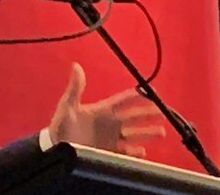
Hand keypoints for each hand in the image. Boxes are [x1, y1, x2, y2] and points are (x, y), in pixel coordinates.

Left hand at [48, 62, 165, 157]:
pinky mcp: (108, 153)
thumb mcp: (68, 105)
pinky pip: (126, 153)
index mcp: (102, 110)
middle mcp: (110, 124)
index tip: (151, 91)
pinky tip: (143, 152)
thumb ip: (75, 88)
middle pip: (134, 117)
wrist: (56, 148)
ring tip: (162, 132)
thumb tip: (76, 66)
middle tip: (163, 112)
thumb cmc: (61, 126)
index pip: (123, 100)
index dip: (137, 95)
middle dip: (148, 114)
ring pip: (134, 135)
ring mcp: (110, 139)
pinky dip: (135, 153)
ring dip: (147, 133)